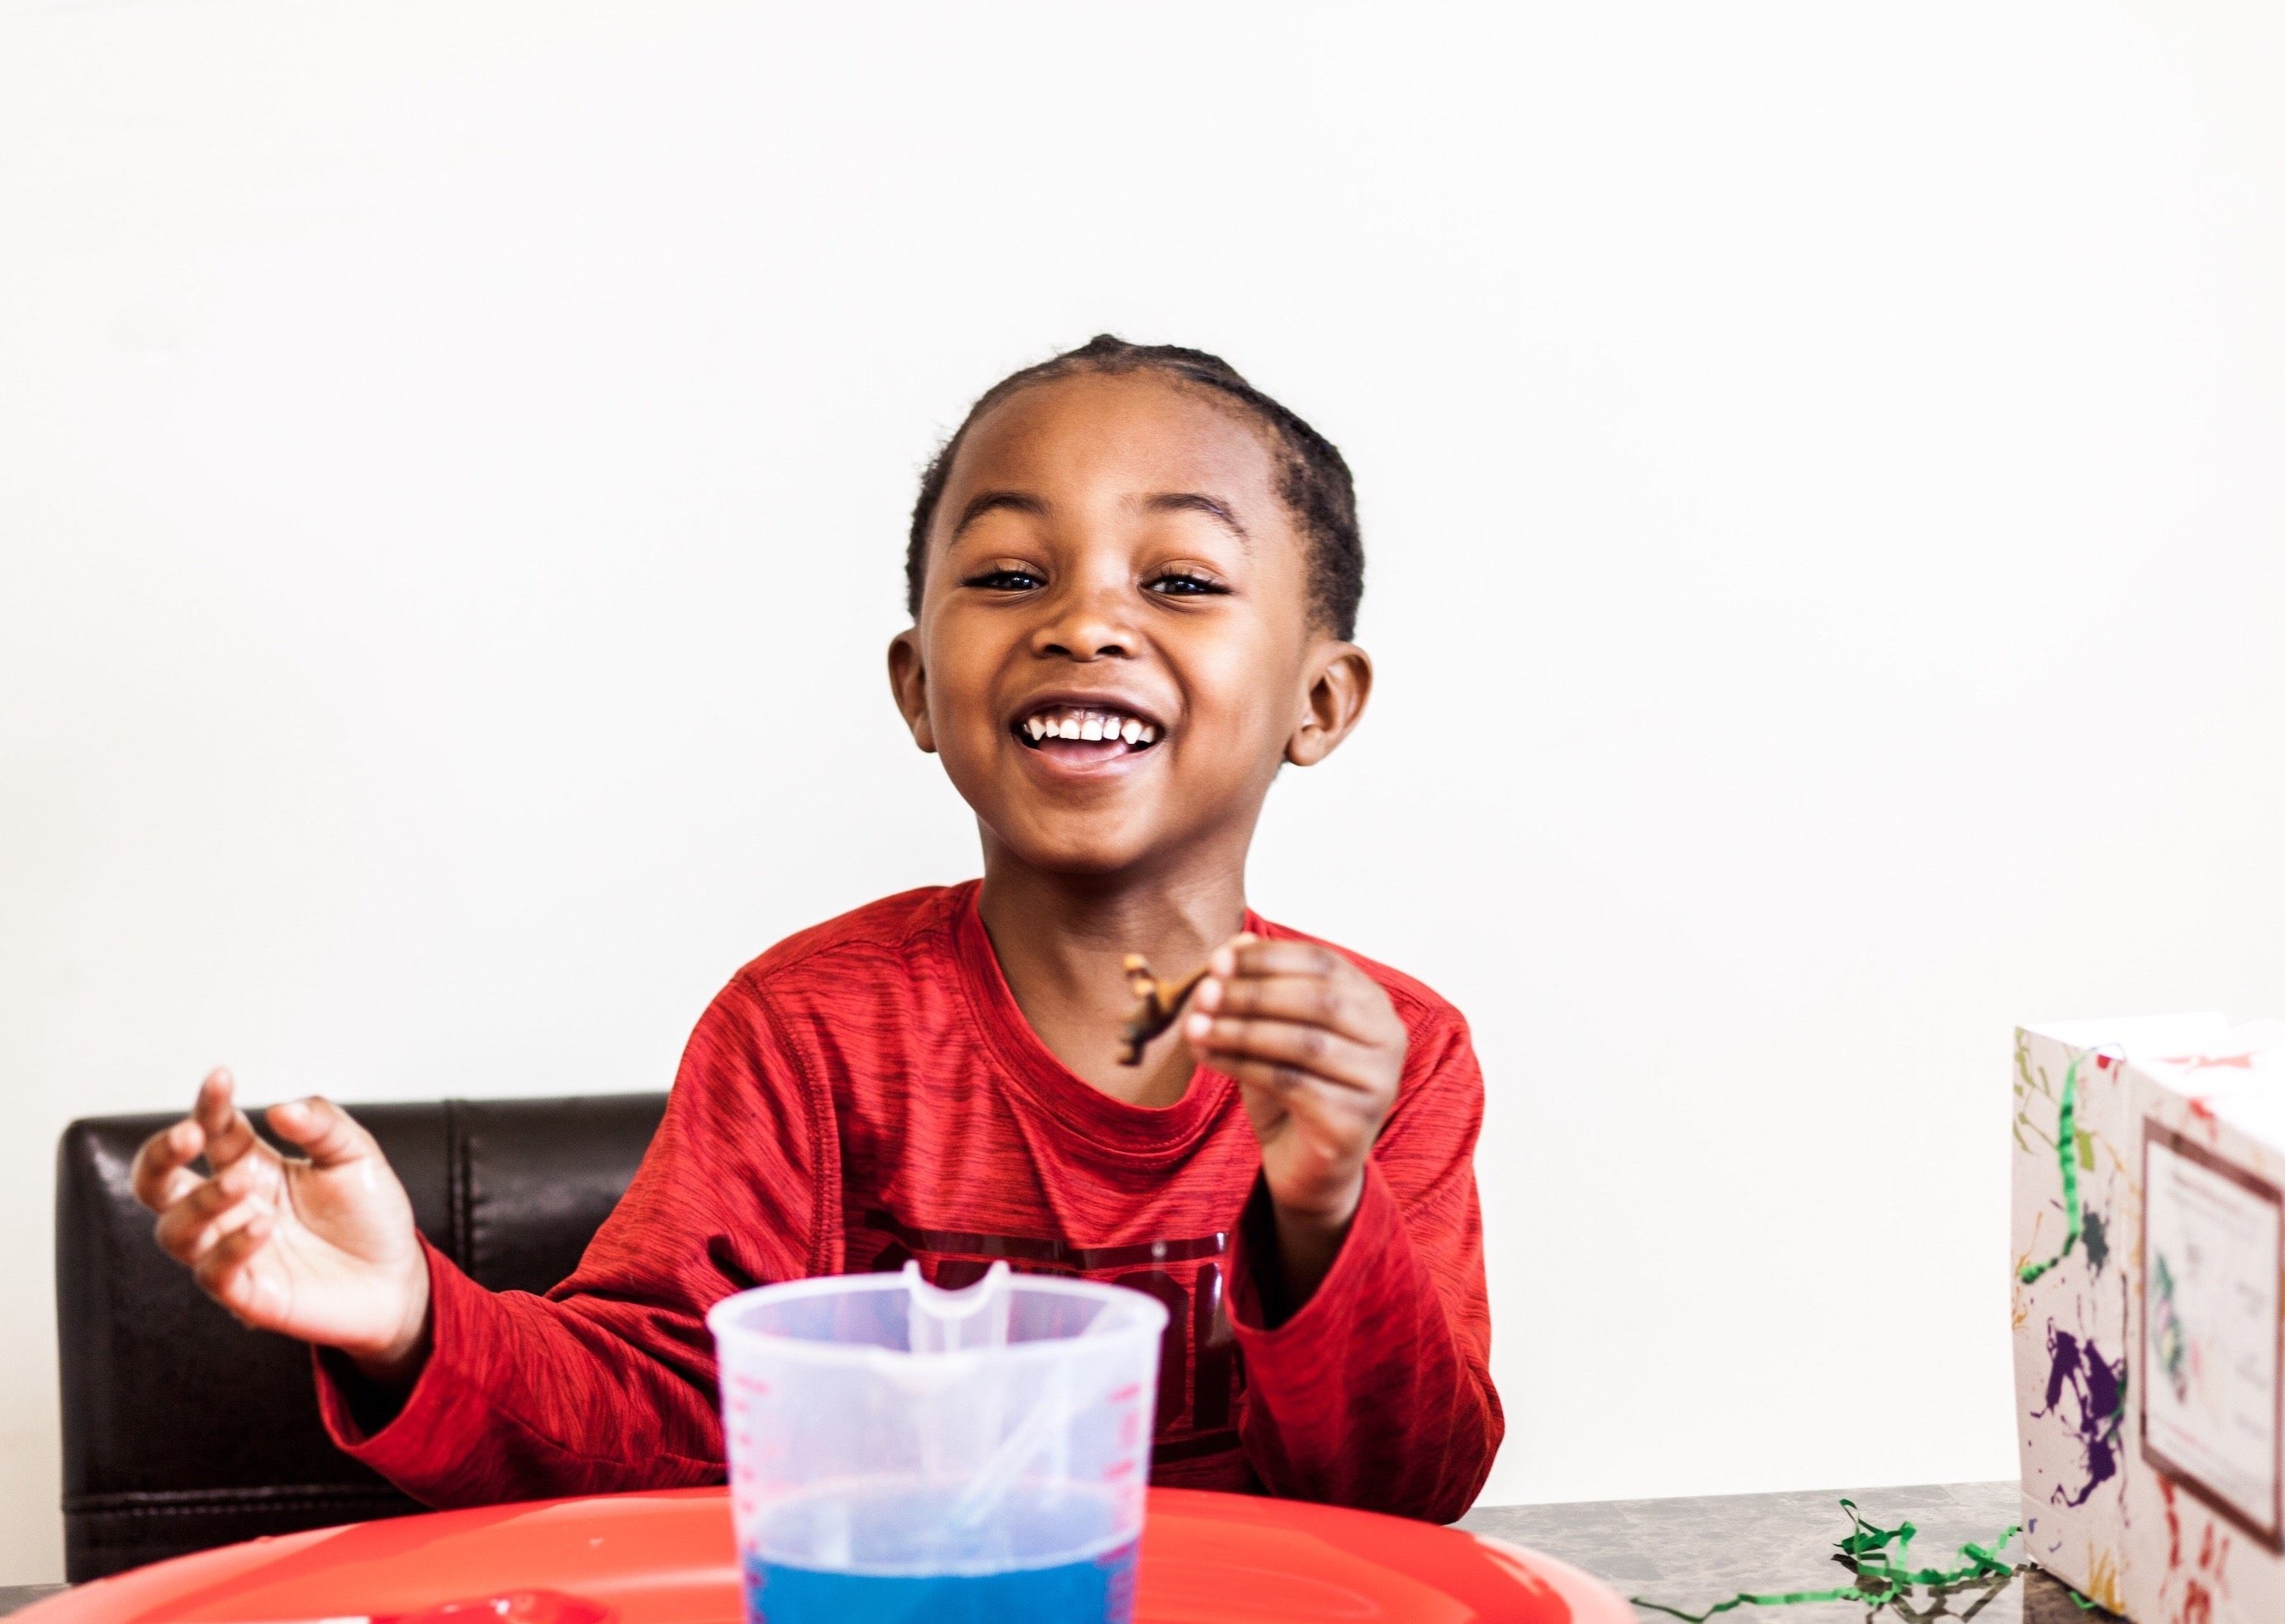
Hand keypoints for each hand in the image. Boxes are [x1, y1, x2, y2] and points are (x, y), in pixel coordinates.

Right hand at [132, 1068, 430, 1382]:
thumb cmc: (369, 1215)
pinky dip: (230, 1247)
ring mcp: (231, 1251)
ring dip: (202, 1201)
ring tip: (242, 1182)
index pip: (212, 1131)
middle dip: (160, 1156)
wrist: (397, 1278)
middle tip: (188, 1134)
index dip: (209, 1104)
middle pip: (158, 1184)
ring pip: (176, 1230)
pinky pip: (214, 1273)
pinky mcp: (246, 1293)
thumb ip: (322, 1125)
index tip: (221, 1078)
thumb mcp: (356, 1156)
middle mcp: (231, 1207)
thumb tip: (279, 1108)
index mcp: (251, 1166)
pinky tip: (262, 1225)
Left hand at [1183, 935, 1404, 1307]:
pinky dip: (1241, 1066)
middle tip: (1202, 991)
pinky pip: (1290, 1084)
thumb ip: (1260, 988)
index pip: (1323, 963)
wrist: (1308, 1166)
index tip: (1217, 959)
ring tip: (1194, 1025)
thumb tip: (1234, 945)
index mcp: (1372, 1003)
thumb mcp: (1272, 1030)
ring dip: (1241, 1030)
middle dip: (1253, 993)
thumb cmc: (1291, 1087)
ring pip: (1304, 1042)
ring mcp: (1377, 1082)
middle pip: (1318, 1000)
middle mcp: (1388, 1038)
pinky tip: (1207, 1057)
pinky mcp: (1354, 1122)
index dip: (1268, 958)